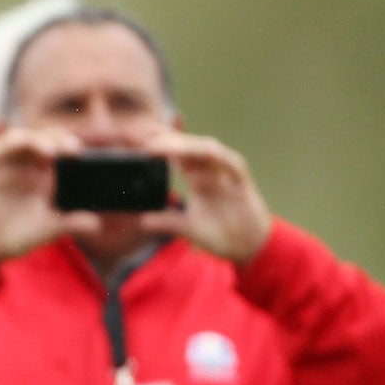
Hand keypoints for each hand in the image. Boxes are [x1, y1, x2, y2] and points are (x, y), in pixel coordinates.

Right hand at [0, 126, 100, 262]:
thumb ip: (72, 223)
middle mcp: (29, 165)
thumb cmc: (19, 234)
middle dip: (60, 139)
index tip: (82, 155)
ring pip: (24, 138)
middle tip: (72, 149)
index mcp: (46, 174)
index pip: (62, 150)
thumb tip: (97, 223)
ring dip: (37, 139)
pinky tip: (19, 141)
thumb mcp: (50, 228)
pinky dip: (9, 143)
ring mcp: (9, 164)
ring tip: (51, 150)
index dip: (72, 147)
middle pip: (46, 139)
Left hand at [139, 132, 271, 265]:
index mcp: (197, 177)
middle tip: (140, 136)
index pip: (175, 154)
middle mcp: (211, 170)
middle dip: (166, 138)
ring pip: (205, 149)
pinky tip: (198, 152)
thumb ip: (164, 221)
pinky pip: (230, 162)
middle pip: (188, 146)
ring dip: (183, 145)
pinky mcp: (242, 180)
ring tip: (159, 145)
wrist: (250, 248)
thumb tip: (139, 220)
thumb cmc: (222, 233)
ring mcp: (227, 173)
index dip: (158, 146)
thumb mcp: (186, 227)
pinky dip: (215, 156)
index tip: (134, 143)